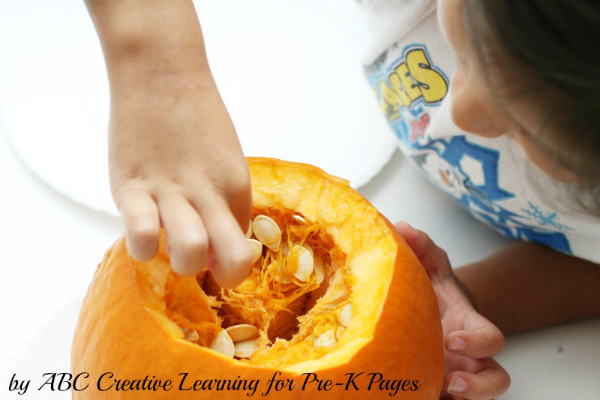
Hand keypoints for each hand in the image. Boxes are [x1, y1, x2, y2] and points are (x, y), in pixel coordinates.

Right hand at [109, 70, 252, 287]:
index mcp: (237, 188)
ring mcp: (172, 191)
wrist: (162, 71)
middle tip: (198, 261)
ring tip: (167, 241)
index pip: (246, 252)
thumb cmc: (197, 117)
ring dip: (179, 262)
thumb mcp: (227, 160)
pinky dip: (142, 245)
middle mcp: (212, 194)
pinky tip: (142, 227)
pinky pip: (140, 234)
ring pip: (190, 255)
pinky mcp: (132, 186)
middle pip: (233, 264)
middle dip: (216, 277)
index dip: (232, 269)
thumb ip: (226, 202)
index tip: (217, 262)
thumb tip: (224, 243)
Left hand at [395, 222, 509, 398]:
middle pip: (494, 379)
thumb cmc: (432, 287)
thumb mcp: (428, 264)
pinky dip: (431, 399)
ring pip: (477, 397)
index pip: (491, 339)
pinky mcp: (436, 385)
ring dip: (464, 398)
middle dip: (479, 386)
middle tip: (450, 381)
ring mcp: (457, 374)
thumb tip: (403, 228)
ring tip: (438, 394)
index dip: (479, 343)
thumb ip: (420, 245)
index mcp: (468, 326)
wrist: (426, 307)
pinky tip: (411, 395)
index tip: (452, 339)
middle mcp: (469, 356)